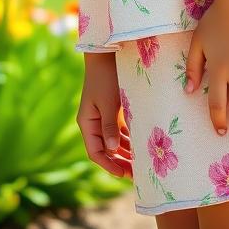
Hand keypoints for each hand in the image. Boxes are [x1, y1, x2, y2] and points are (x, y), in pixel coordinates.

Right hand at [76, 53, 132, 177]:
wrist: (107, 55)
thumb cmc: (105, 79)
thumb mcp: (108, 103)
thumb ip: (109, 127)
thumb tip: (112, 150)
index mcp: (87, 123)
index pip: (95, 152)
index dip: (108, 165)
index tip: (123, 173)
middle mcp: (93, 123)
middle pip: (105, 150)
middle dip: (119, 162)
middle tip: (137, 173)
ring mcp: (103, 117)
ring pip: (114, 141)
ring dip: (125, 152)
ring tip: (141, 162)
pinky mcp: (112, 110)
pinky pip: (120, 131)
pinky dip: (128, 139)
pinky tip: (141, 145)